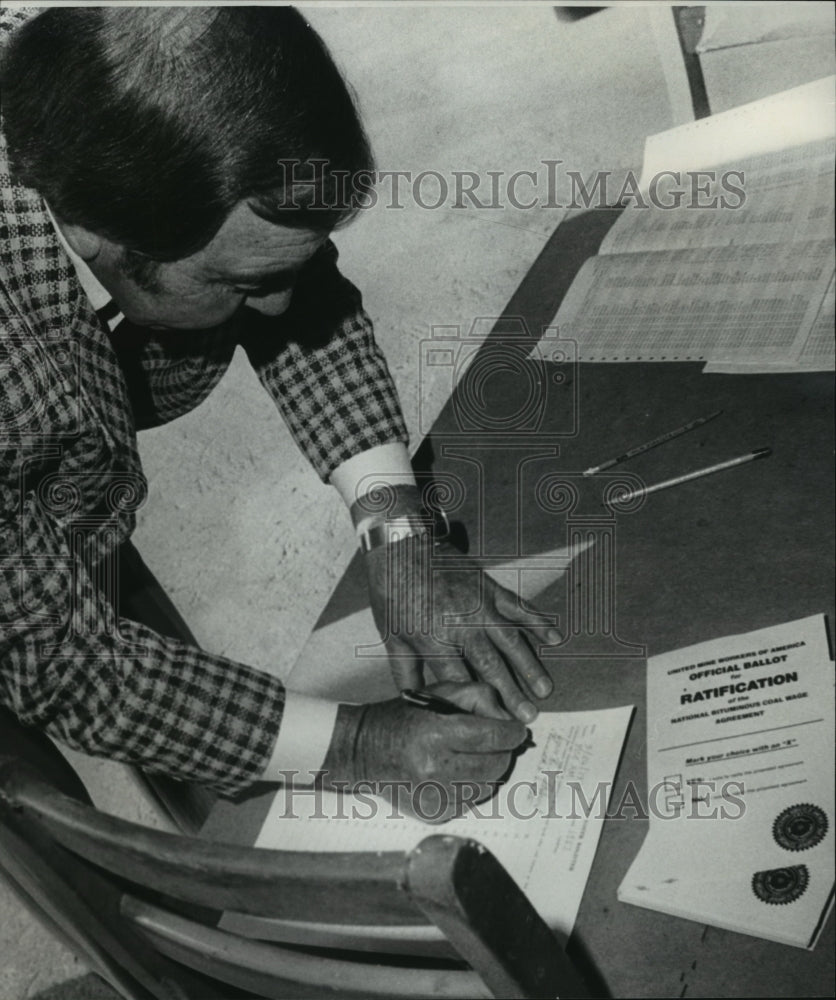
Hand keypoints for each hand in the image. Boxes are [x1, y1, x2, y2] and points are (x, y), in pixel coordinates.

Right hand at [320, 681, 525, 822]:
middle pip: (497, 765)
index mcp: (436, 735)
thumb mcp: (439, 693)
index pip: (494, 737)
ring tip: (469, 755)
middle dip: (502, 751)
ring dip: (487, 770)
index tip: (517, 731)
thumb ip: (479, 698)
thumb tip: (510, 722)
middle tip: (493, 742)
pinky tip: (454, 772)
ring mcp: (435, 797)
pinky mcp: (435, 814)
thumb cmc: (403, 717)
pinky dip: (471, 786)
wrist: (363, 751)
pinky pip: (472, 801)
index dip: (513, 733)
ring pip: (488, 786)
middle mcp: (436, 770)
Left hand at [364, 534, 560, 722]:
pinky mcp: (489, 587)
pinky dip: (538, 622)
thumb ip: (406, 672)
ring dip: (529, 665)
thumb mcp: (391, 636)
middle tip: (529, 717)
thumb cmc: (393, 594)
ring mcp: (479, 604)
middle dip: (511, 693)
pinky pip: (518, 607)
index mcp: (433, 640)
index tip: (492, 725)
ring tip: (545, 689)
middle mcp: (460, 624)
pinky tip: (555, 638)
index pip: (460, 680)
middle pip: (490, 665)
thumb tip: (413, 703)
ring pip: (510, 640)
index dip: (477, 705)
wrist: (400, 547)